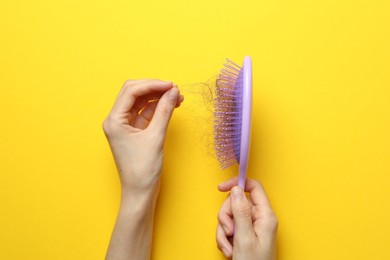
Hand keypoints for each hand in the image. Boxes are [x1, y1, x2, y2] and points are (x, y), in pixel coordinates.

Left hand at [103, 79, 182, 197]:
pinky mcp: (134, 131)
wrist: (140, 192)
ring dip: (158, 97)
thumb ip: (164, 111)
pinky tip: (170, 105)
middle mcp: (116, 120)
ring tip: (176, 97)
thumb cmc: (142, 170)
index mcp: (114, 121)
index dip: (152, 85)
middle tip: (174, 89)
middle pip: (134, 93)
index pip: (132, 92)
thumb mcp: (155, 137)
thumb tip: (173, 92)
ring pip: (141, 102)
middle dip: (154, 89)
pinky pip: (146, 113)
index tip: (171, 85)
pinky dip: (158, 108)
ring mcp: (125, 126)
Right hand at [216, 177, 277, 259]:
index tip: (221, 188)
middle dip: (226, 216)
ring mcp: (251, 227)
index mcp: (265, 216)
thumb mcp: (244, 238)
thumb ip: (241, 212)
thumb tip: (236, 189)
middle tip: (228, 231)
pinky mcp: (244, 234)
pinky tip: (229, 250)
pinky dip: (224, 239)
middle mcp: (259, 219)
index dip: (238, 183)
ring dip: (223, 231)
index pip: (254, 187)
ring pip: (230, 216)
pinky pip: (228, 227)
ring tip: (229, 247)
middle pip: (237, 202)